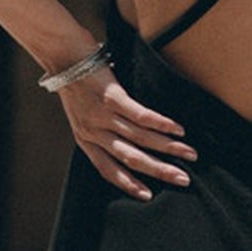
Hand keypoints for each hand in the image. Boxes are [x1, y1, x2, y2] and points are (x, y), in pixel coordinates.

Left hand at [57, 65, 196, 199]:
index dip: (129, 184)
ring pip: (140, 139)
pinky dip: (162, 124)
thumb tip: (129, 140)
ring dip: (168, 148)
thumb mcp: (82, 114)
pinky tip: (179, 130)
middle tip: (182, 180)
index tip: (149, 196)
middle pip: (130, 158)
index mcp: (85, 139)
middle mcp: (93, 132)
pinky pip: (141, 116)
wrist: (61, 54)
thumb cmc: (76, 81)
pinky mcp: (112, 97)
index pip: (108, 170)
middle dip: (159, 171)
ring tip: (190, 154)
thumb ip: (101, 129)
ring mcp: (102, 115)